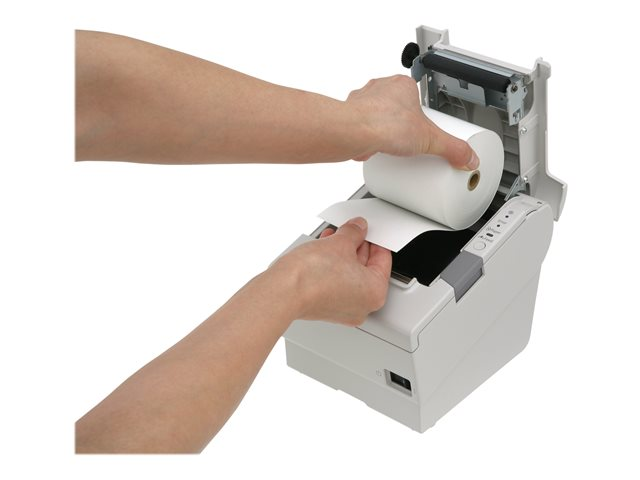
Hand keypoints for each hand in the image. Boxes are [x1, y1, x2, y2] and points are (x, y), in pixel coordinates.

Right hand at [271, 217, 391, 325]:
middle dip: (356, 247)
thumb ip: (354, 233)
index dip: (375, 240)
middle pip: (366, 269)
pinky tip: (323, 252)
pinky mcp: (324, 309)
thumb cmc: (311, 276)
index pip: (383, 260)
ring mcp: (342, 310)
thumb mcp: (339, 242)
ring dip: (341, 255)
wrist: (282, 292)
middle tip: (350, 231)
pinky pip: (336, 284)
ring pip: (349, 276)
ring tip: (332, 238)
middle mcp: (362, 306)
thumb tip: (358, 229)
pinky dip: (332, 268)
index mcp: (375, 293)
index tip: (368, 231)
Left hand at [346, 75, 478, 169]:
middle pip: (397, 106)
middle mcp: (381, 88)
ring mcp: (363, 101)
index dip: (423, 113)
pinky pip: (362, 125)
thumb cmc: (383, 123)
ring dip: (384, 127)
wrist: (352, 132)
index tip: (426, 126)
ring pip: (378, 114)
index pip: (418, 97)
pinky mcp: (351, 117)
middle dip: (403, 122)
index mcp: (403, 85)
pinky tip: (375, 148)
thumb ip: (452, 148)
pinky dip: (368, 136)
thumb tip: (468, 157)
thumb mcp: (430, 139)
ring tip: (394, 145)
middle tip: (412, 138)